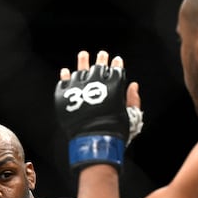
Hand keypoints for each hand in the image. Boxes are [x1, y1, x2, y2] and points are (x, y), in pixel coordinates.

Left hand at [55, 50, 142, 170]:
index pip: (116, 69)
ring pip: (80, 70)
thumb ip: (133, 100)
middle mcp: (96, 83)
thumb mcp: (131, 116)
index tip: (116, 61)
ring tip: (83, 55)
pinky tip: (66, 72)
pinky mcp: (66, 96)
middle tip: (102, 54)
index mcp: (114, 86)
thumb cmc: (115, 132)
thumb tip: (134, 85)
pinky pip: (64, 82)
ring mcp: (79, 88)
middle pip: (98, 66)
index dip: (117, 64)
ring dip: (83, 61)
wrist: (95, 142)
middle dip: (102, 59)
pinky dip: (65, 76)